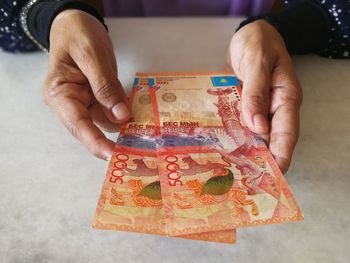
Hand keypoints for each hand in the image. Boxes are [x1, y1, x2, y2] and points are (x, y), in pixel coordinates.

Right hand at [43, 10, 130, 159]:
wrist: (77, 23)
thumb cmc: (78, 34)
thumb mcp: (91, 55)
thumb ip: (105, 86)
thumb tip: (121, 117)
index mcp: (60, 94)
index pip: (77, 124)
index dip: (95, 142)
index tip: (113, 155)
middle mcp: (70, 104)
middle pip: (92, 128)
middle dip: (113, 139)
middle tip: (137, 150)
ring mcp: (85, 103)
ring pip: (106, 122)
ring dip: (124, 127)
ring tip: (145, 132)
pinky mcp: (98, 100)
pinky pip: (113, 112)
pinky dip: (126, 114)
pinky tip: (142, 116)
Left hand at [227, 20, 302, 172]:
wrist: (250, 33)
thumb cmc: (258, 43)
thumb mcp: (257, 63)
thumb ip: (256, 93)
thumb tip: (257, 127)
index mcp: (285, 97)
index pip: (287, 132)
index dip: (281, 155)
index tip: (275, 176)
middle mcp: (273, 107)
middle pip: (270, 138)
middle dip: (260, 160)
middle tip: (247, 181)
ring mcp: (258, 107)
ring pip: (253, 134)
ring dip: (244, 150)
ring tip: (230, 170)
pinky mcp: (244, 105)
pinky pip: (239, 123)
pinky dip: (231, 134)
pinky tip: (219, 146)